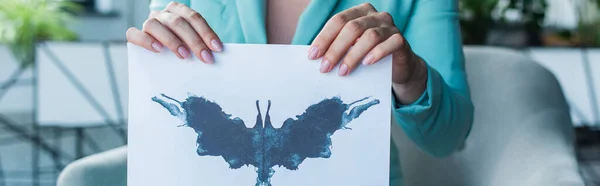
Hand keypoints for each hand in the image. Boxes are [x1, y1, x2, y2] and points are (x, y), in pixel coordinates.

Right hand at [126, 2, 222, 62]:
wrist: (160, 58)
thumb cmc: (181, 48)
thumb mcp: (192, 44)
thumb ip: (200, 45)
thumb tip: (215, 54)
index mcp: (178, 11)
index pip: (193, 17)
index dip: (206, 32)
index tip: (217, 48)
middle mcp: (163, 14)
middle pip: (177, 22)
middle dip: (194, 41)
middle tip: (205, 57)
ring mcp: (149, 23)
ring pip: (156, 25)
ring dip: (172, 41)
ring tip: (184, 56)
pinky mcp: (136, 35)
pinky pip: (134, 34)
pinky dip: (146, 41)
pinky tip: (158, 50)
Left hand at [308, 3, 426, 103]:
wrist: (397, 68)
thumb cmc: (368, 57)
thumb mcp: (351, 50)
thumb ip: (337, 48)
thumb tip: (314, 58)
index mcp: (359, 12)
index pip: (338, 20)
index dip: (324, 38)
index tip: (312, 56)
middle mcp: (375, 16)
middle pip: (352, 28)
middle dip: (335, 49)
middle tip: (325, 68)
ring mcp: (390, 26)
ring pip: (370, 36)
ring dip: (353, 55)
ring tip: (343, 71)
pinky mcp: (401, 40)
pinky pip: (390, 43)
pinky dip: (377, 53)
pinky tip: (366, 64)